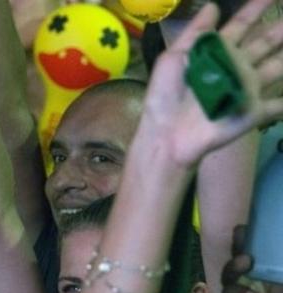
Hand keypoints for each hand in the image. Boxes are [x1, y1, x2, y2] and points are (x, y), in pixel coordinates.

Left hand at [143, 0, 282, 166]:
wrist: (168, 133)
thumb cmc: (166, 96)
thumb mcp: (174, 58)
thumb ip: (196, 33)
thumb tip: (213, 4)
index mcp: (216, 54)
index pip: (241, 26)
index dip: (254, 9)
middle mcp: (236, 67)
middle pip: (265, 43)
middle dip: (280, 30)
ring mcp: (248, 88)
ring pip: (278, 67)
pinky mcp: (255, 111)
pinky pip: (278, 105)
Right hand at [221, 225, 282, 292]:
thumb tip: (282, 266)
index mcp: (273, 278)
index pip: (263, 253)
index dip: (257, 238)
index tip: (253, 222)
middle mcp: (255, 285)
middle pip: (242, 259)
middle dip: (240, 245)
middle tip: (242, 232)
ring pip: (230, 277)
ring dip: (234, 268)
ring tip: (244, 262)